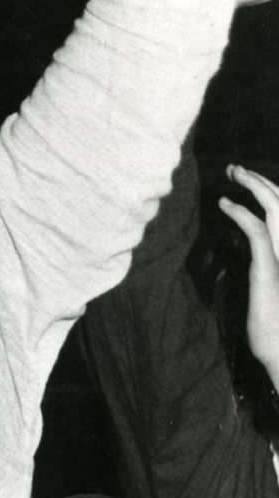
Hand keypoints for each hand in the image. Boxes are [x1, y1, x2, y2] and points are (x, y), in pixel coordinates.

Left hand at [219, 163, 278, 382]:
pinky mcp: (269, 266)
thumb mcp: (264, 291)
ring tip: (231, 174)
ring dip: (253, 184)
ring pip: (275, 206)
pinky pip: (257, 229)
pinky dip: (240, 212)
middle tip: (235, 169)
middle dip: (259, 180)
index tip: (241, 183)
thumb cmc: (272, 328)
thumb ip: (260, 269)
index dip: (266, 191)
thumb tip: (244, 259)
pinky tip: (224, 204)